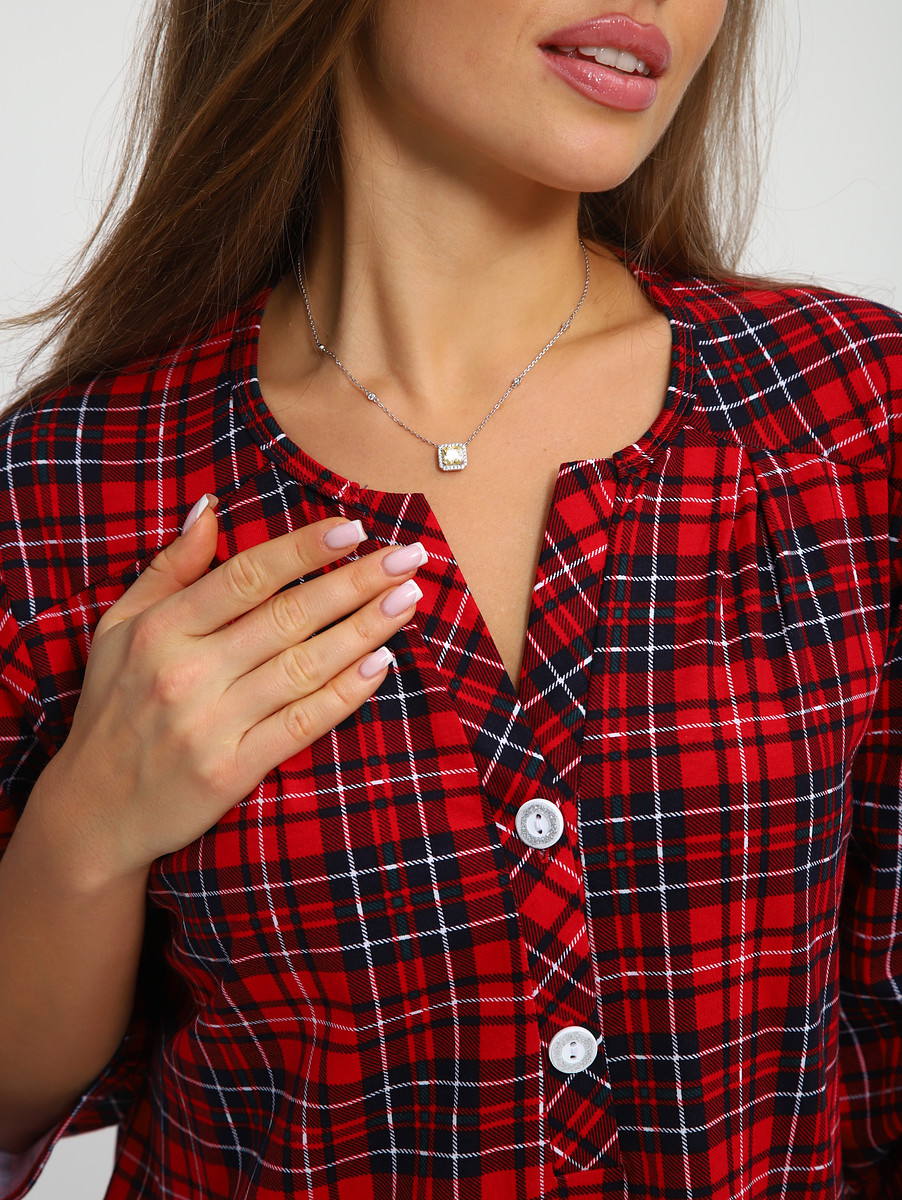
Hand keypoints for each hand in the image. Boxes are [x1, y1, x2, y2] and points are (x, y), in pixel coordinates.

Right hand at [43, 496, 425, 879]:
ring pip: (304, 667)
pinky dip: (344, 694)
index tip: (354, 527)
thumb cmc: (112, 708)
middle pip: (288, 616)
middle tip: (408, 557)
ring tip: (408, 600)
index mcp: (161, 630)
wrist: (94, 811)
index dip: (304, 549)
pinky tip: (380, 665)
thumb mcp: (120, 628)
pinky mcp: (231, 772)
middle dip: (356, 582)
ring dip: (364, 630)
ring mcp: (211, 725)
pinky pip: (301, 725)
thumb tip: (210, 508)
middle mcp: (186, 673)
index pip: (246, 576)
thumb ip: (168, 568)